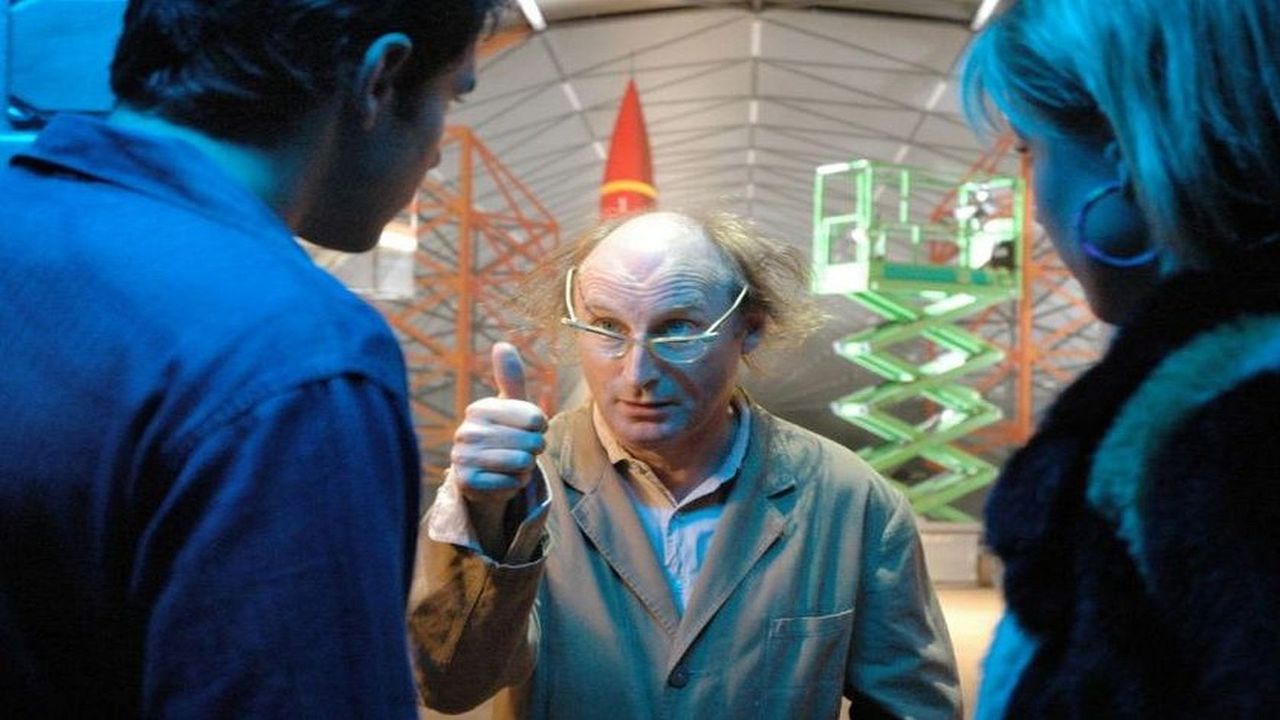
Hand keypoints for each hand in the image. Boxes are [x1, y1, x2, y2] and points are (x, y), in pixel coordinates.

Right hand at [450, 342, 547, 508]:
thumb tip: (502, 344)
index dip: (541, 427)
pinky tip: (503, 480)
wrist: (483, 477)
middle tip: (521, 450)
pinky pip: (512, 484)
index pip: (535, 418)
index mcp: (479, 408)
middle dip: (534, 449)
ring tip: (514, 464)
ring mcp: (463, 457)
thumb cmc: (503, 436)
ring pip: (523, 464)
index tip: (529, 429)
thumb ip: (510, 378)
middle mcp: (466, 431)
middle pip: (532, 442)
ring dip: (526, 468)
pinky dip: (515, 484)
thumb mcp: (510, 406)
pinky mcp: (467, 483)